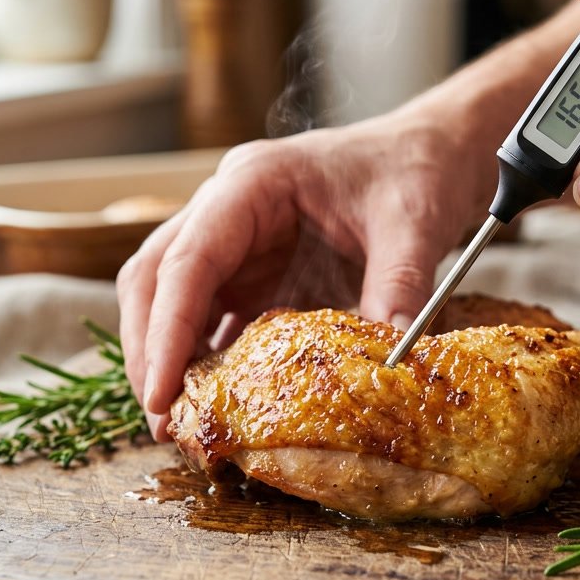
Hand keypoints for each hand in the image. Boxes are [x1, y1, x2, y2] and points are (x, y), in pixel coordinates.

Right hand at [117, 117, 489, 439]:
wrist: (430, 153)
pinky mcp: (254, 273)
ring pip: (171, 299)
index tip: (161, 391)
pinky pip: (213, 318)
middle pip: (155, 278)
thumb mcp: (413, 224)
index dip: (167, 328)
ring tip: (182, 425)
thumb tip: (395, 359)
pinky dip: (207, 360)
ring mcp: (237, 242)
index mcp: (253, 183)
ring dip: (168, 358)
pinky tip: (219, 406)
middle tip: (164, 419)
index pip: (188, 259)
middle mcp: (227, 208)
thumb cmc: (412, 170)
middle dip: (150, 349)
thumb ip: (400, 287)